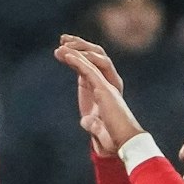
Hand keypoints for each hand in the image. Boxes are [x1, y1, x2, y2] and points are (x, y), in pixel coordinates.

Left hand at [55, 35, 142, 157]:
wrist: (122, 144)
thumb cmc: (112, 139)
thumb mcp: (96, 128)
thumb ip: (92, 123)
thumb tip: (86, 122)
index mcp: (105, 90)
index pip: (91, 67)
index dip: (78, 56)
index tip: (62, 49)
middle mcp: (108, 83)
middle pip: (95, 56)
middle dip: (79, 45)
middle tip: (62, 39)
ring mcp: (107, 84)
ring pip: (94, 58)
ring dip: (77, 49)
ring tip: (61, 45)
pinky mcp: (104, 89)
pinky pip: (89, 70)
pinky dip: (77, 61)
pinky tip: (65, 54)